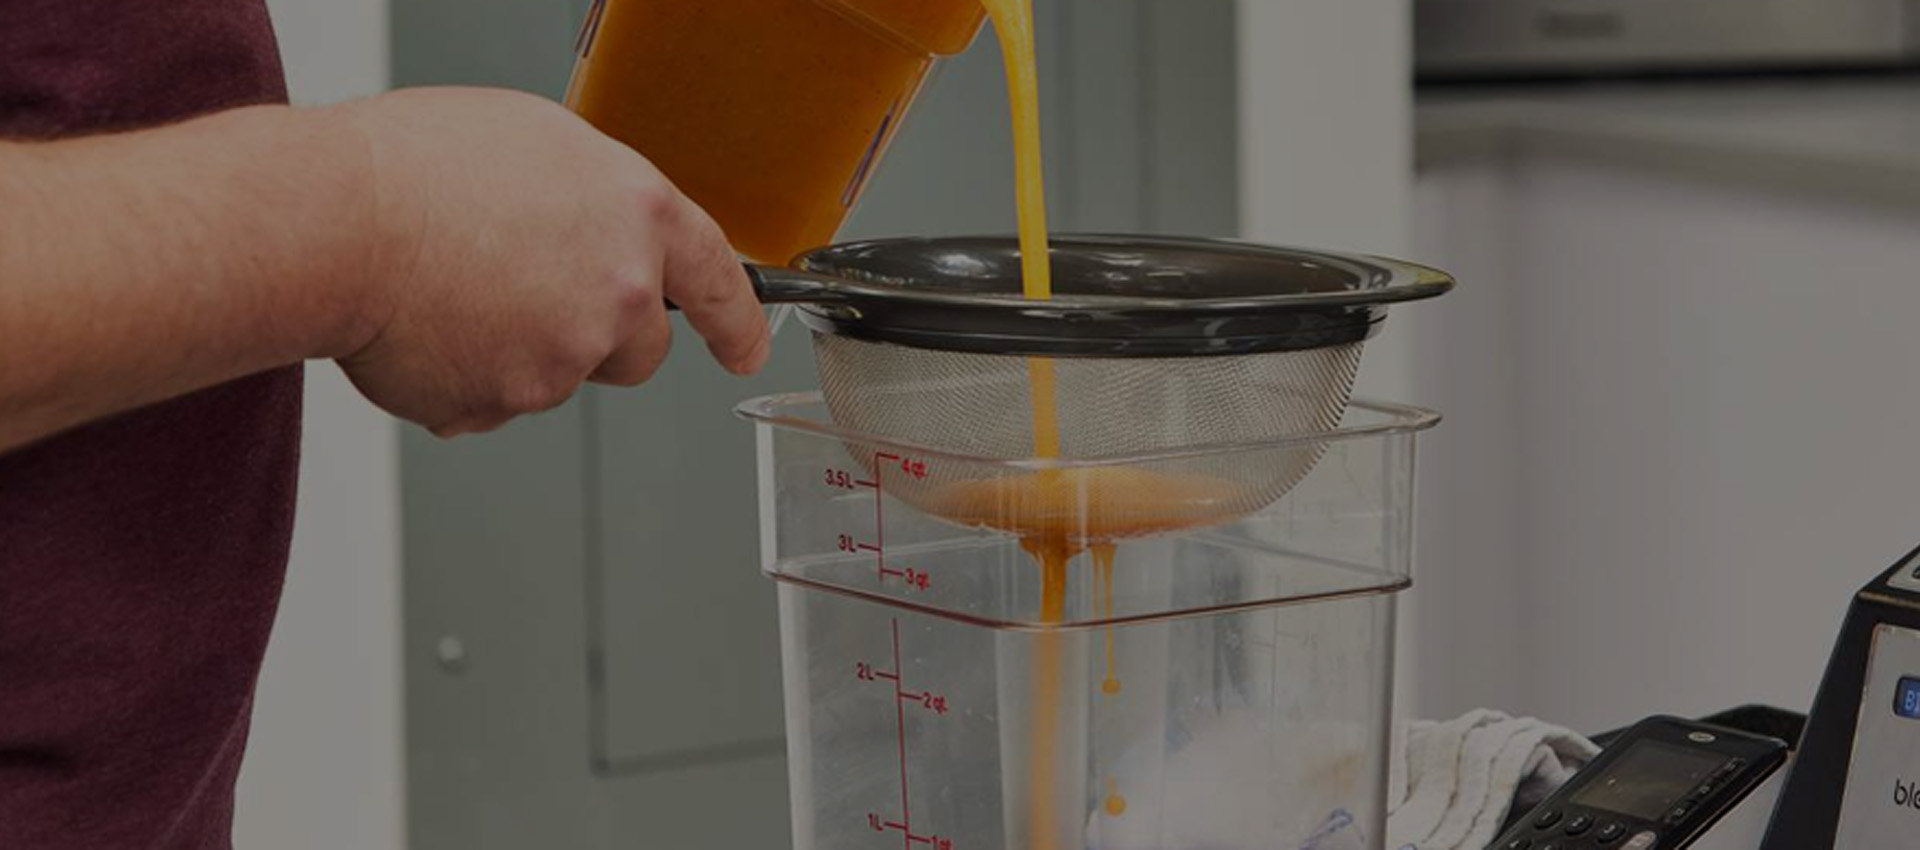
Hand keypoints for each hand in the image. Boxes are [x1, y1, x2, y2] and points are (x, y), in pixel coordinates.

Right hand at [330, 87, 768, 436]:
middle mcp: (618, 294)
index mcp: (638, 216)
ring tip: (453, 288)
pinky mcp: (505, 403)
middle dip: (600, 338)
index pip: (719, 281)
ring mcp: (565, 358)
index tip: (746, 350)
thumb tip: (598, 234)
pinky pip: (493, 402)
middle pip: (640, 352)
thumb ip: (594, 201)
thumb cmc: (417, 166)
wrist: (336, 222)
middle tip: (528, 295)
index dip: (739, 323)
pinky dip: (464, 375)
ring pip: (559, 376)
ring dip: (519, 349)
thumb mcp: (538, 144)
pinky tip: (427, 325)